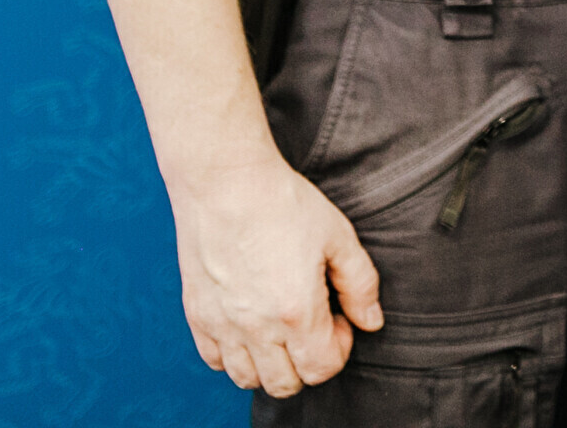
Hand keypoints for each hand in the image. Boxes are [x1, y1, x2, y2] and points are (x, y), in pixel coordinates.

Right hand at [169, 155, 382, 396]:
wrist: (226, 182)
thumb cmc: (284, 203)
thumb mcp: (339, 237)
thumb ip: (361, 285)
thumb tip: (370, 322)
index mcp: (296, 312)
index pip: (321, 370)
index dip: (339, 350)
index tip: (338, 319)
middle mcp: (255, 328)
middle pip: (285, 384)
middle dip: (307, 362)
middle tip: (313, 324)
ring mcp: (221, 325)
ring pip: (247, 379)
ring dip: (271, 363)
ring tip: (281, 325)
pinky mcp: (196, 315)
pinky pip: (214, 360)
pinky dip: (234, 354)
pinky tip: (250, 322)